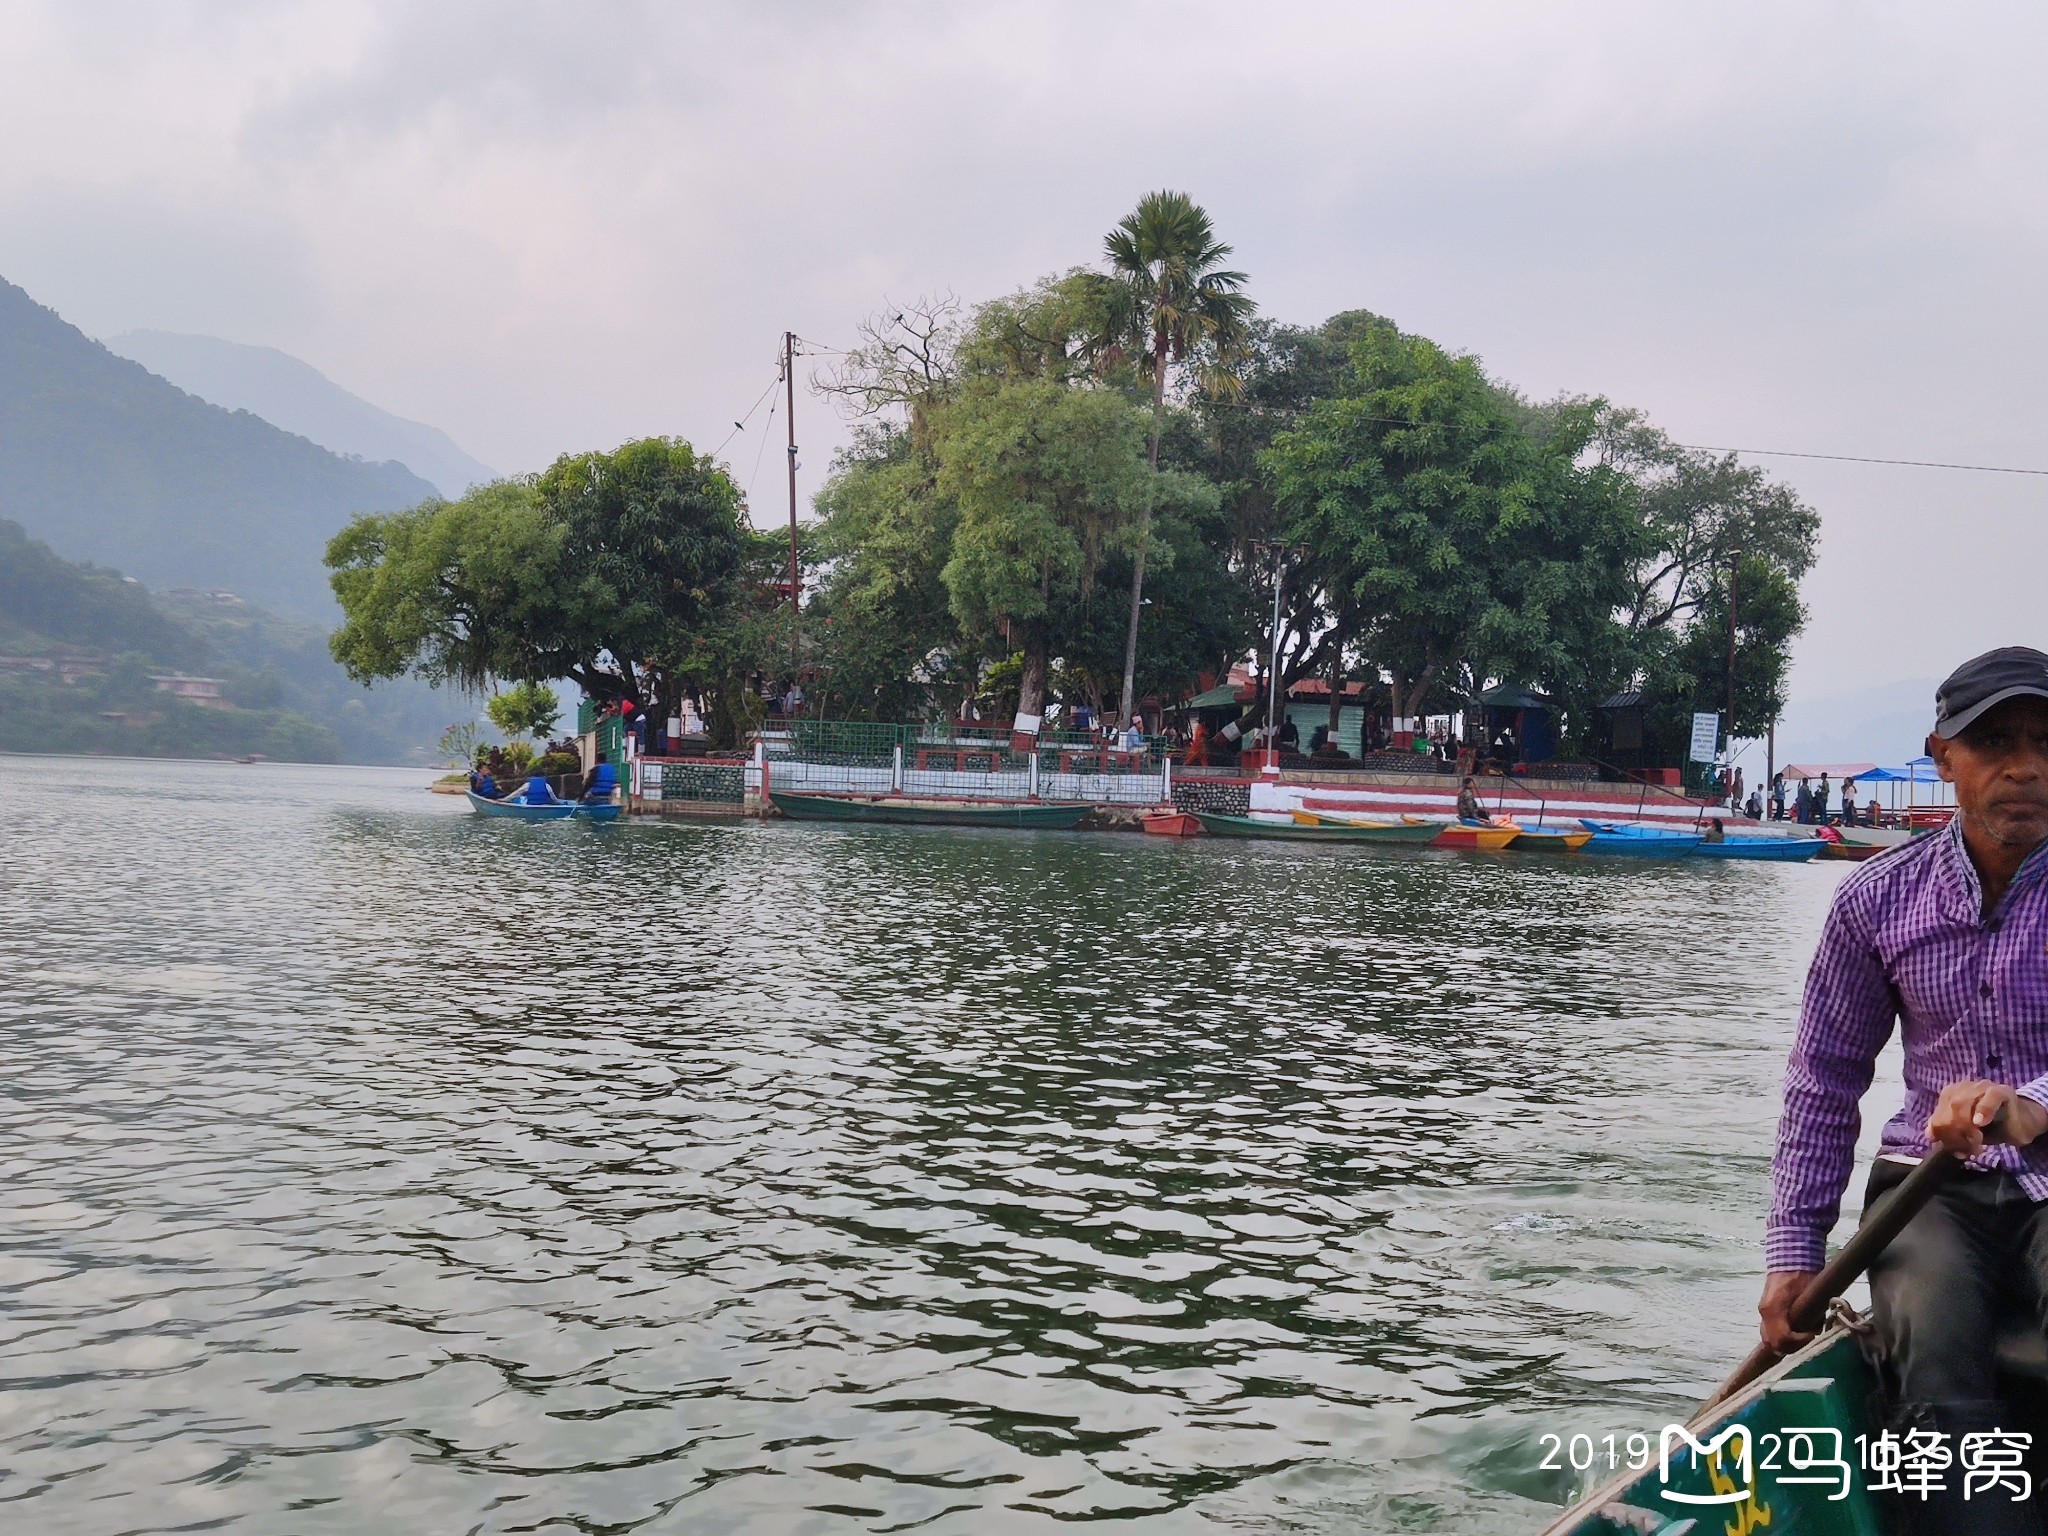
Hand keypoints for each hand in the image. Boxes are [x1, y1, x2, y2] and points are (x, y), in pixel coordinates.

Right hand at [1759, 1271, 1817, 1352]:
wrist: (1790, 1258)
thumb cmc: (1802, 1275)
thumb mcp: (1810, 1296)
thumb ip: (1810, 1316)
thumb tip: (1813, 1333)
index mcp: (1773, 1309)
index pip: (1782, 1338)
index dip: (1799, 1342)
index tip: (1813, 1335)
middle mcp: (1764, 1313)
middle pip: (1773, 1343)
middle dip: (1792, 1346)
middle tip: (1808, 1339)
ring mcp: (1763, 1312)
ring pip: (1769, 1339)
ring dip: (1786, 1343)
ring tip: (1803, 1336)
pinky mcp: (1766, 1310)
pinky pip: (1770, 1331)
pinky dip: (1782, 1336)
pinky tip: (1795, 1331)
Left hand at [1926, 1081, 2047, 1155]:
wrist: (2021, 1124)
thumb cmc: (1991, 1127)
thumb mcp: (1966, 1132)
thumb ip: (1948, 1132)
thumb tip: (1929, 1136)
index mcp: (1951, 1094)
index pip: (1939, 1113)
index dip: (1943, 1132)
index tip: (1951, 1149)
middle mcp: (1964, 1087)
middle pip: (1949, 1107)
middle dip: (1954, 1132)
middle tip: (1965, 1149)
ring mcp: (1982, 1086)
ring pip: (1963, 1103)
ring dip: (1966, 1127)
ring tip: (1976, 1143)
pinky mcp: (2002, 1090)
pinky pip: (1990, 1097)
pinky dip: (1983, 1110)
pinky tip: (1980, 1123)